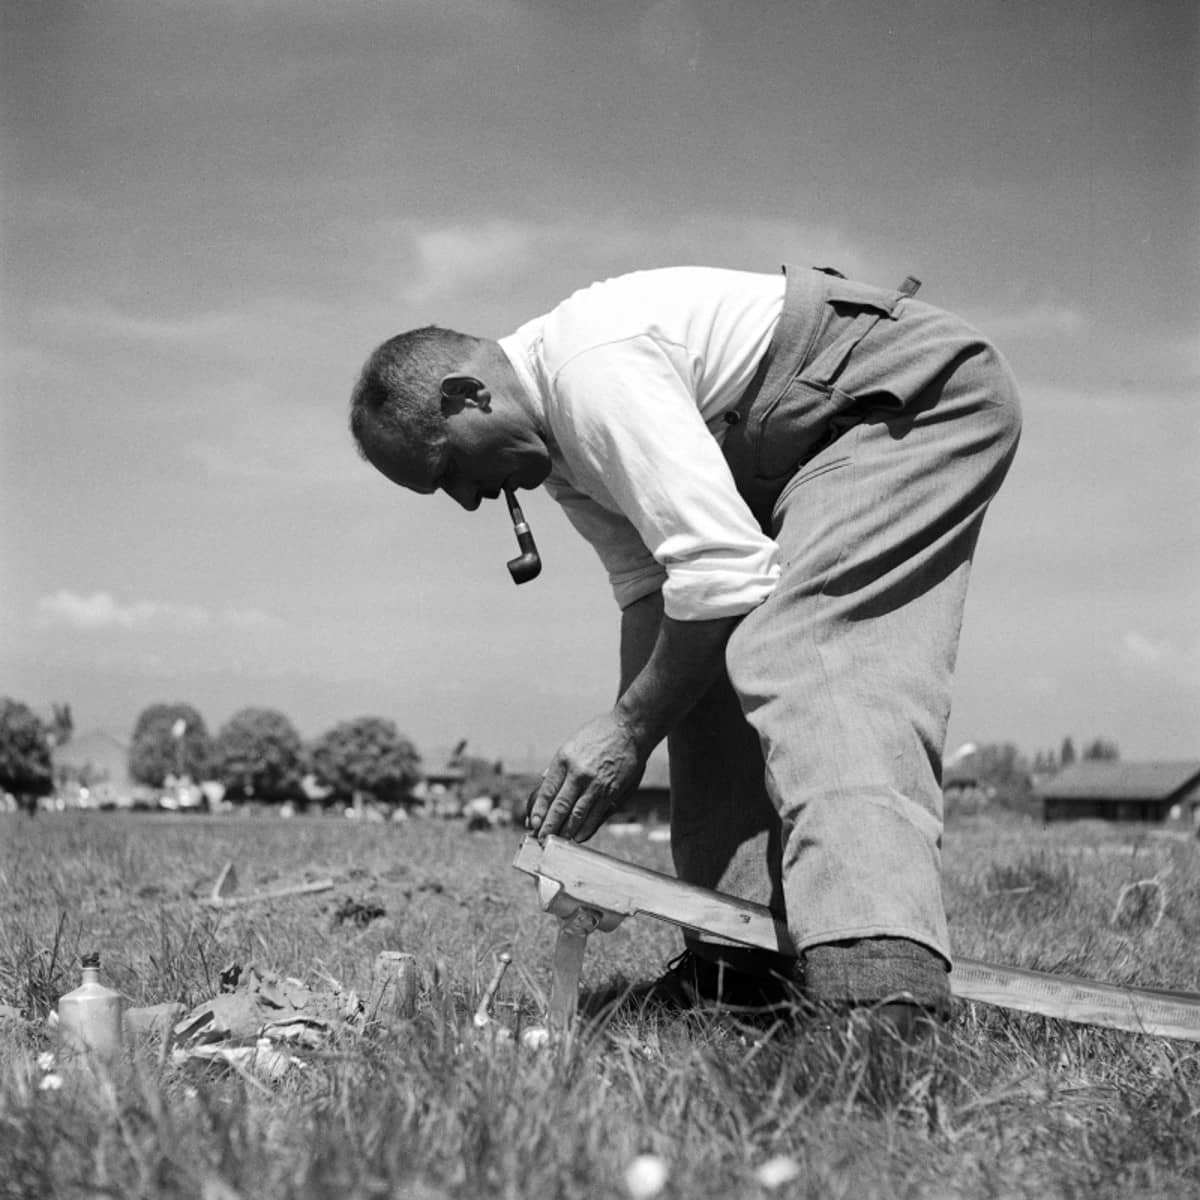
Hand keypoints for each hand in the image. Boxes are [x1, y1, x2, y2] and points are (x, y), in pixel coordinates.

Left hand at [526, 711, 646, 841]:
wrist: (630, 729)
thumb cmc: (600, 734)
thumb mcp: (572, 743)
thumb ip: (559, 766)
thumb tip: (544, 782)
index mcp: (565, 760)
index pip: (547, 791)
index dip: (539, 811)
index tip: (533, 823)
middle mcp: (579, 773)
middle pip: (560, 807)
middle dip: (549, 826)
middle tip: (541, 838)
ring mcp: (597, 784)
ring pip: (578, 815)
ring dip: (566, 831)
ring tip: (558, 841)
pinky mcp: (613, 792)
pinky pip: (596, 815)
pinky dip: (586, 828)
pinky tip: (579, 836)